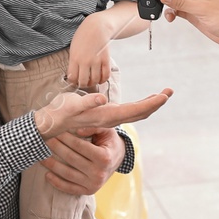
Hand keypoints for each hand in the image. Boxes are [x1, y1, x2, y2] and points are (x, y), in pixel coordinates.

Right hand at [33, 87, 171, 141]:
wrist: (49, 127)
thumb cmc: (58, 114)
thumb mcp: (70, 107)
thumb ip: (86, 103)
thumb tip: (102, 99)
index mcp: (107, 115)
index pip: (135, 110)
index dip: (152, 103)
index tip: (166, 95)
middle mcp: (110, 118)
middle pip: (139, 112)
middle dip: (156, 102)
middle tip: (169, 92)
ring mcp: (107, 117)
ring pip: (134, 113)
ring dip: (148, 104)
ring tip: (160, 96)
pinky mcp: (102, 115)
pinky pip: (126, 111)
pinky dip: (138, 106)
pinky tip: (144, 101)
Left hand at [40, 127, 124, 195]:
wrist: (117, 159)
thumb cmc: (109, 141)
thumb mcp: (106, 130)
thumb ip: (94, 127)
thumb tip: (78, 130)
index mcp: (104, 157)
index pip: (79, 146)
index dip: (65, 138)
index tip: (55, 131)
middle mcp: (99, 173)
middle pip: (71, 159)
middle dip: (56, 147)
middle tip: (44, 139)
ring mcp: (93, 184)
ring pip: (67, 174)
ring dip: (52, 165)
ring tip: (41, 155)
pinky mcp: (88, 192)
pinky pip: (69, 188)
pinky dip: (56, 183)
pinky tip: (47, 174)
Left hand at [67, 13, 112, 88]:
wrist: (96, 27)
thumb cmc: (83, 37)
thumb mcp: (73, 48)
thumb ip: (73, 62)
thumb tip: (73, 76)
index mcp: (74, 58)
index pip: (72, 78)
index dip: (73, 82)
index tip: (75, 81)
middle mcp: (85, 61)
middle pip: (84, 82)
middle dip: (84, 85)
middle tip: (85, 83)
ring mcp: (96, 61)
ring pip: (95, 80)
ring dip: (94, 83)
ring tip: (93, 80)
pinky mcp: (106, 60)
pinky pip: (106, 75)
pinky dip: (103, 79)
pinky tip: (101, 78)